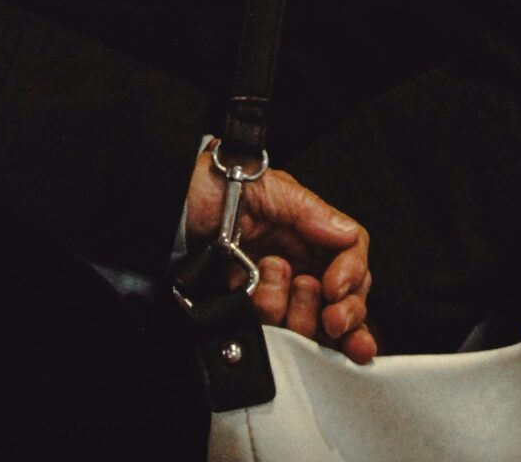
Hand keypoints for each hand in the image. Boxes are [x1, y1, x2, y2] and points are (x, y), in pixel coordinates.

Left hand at [185, 146, 376, 364]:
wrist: (167, 209)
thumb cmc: (210, 186)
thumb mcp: (263, 186)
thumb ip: (309, 210)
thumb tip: (348, 234)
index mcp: (308, 231)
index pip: (351, 255)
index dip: (353, 274)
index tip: (336, 288)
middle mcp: (300, 262)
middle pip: (347, 300)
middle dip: (347, 315)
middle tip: (333, 321)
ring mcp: (277, 291)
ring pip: (316, 324)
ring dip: (300, 313)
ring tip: (270, 281)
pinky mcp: (252, 314)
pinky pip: (277, 334)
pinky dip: (273, 324)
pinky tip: (257, 303)